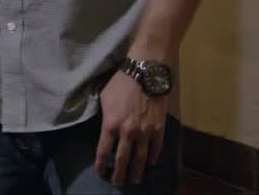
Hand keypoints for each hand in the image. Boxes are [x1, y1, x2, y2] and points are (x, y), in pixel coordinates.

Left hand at [96, 71, 169, 186]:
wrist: (145, 74)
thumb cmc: (120, 83)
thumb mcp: (103, 98)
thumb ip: (104, 116)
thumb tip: (104, 126)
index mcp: (110, 124)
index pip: (103, 150)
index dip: (101, 163)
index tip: (100, 171)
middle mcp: (127, 132)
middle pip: (122, 159)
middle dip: (119, 174)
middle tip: (117, 183)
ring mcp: (145, 132)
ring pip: (140, 157)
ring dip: (137, 170)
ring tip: (135, 179)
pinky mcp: (159, 128)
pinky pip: (156, 147)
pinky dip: (153, 157)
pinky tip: (150, 163)